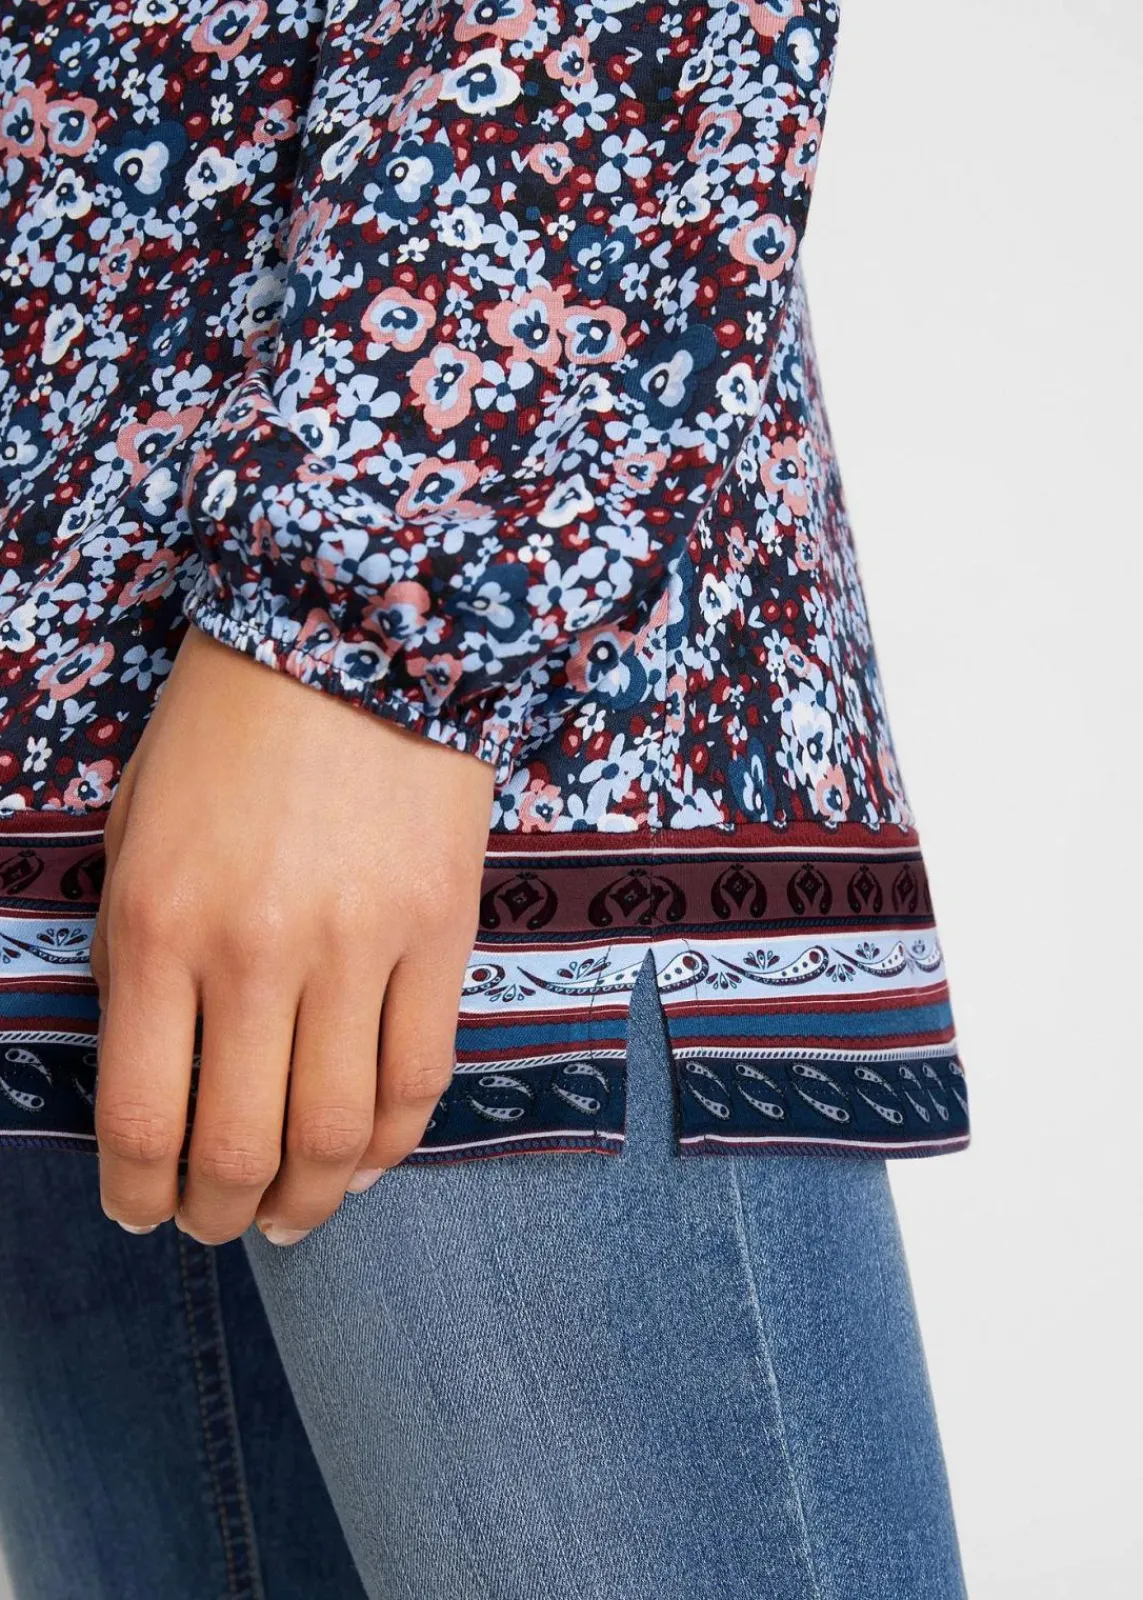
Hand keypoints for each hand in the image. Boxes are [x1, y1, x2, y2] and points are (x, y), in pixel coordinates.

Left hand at [90, 625, 493, 1245]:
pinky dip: (389, 1143)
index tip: (144, 1213)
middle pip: (242, 1147)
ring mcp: (361, 947)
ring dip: (310, 1201)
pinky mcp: (442, 933)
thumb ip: (135, 949)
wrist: (357, 627)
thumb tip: (161, 1061)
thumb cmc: (226, 722)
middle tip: (219, 1226)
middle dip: (222, 1214)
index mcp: (157, 924)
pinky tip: (363, 1162)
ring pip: (336, 1132)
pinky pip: (420, 1074)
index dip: (138, 1193)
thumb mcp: (135, 827)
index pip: (141, 1115)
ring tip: (293, 1217)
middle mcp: (256, 954)